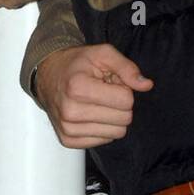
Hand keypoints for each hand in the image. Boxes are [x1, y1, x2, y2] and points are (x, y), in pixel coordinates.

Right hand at [35, 43, 152, 148]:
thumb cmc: (77, 64)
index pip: (126, 101)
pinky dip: (102, 127)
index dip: (124, 89)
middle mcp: (71, 112)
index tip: (110, 82)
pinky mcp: (68, 140)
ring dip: (112, 117)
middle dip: (120, 105)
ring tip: (97, 102)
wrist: (47, 75)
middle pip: (124, 119)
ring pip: (116, 133)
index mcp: (78, 88)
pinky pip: (104, 141)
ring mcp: (68, 129)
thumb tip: (146, 85)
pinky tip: (90, 113)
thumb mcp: (102, 54)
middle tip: (104, 92)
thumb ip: (127, 67)